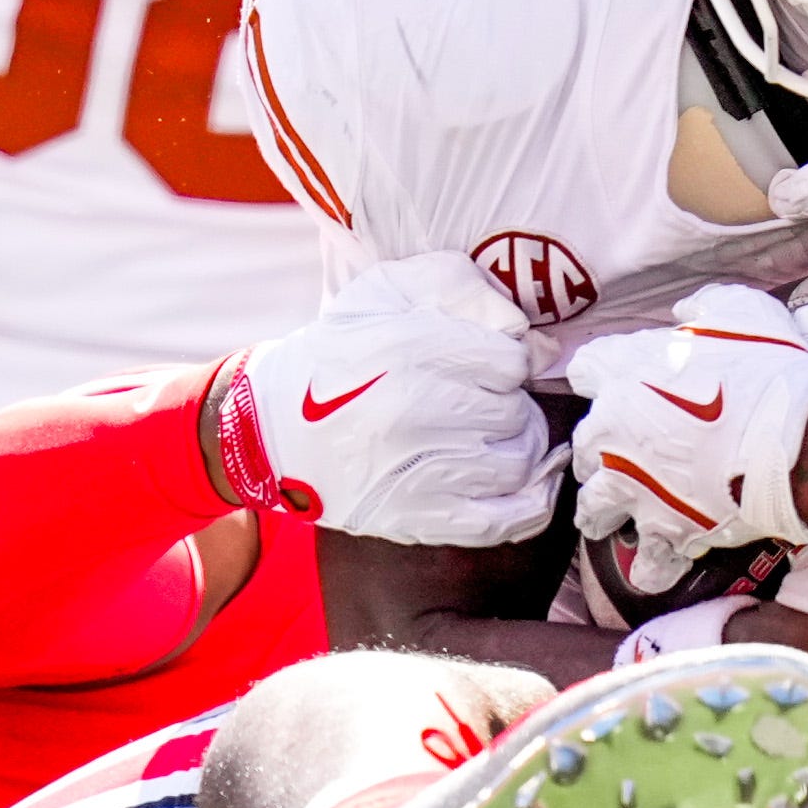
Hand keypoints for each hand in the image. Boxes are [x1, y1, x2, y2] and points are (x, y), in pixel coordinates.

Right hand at [221, 253, 553, 544]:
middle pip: (516, 413)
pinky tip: (533, 486)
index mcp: (411, 350)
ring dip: (518, 450)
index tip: (488, 367)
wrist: (274, 429)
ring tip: (494, 439)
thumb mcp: (389, 292)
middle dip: (509, 405)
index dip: (506, 363)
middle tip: (484, 404)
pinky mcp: (419, 518)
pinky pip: (505, 520)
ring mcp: (420, 470)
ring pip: (517, 464)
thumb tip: (524, 330)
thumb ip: (461, 287)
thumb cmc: (342, 354)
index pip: (511, 362)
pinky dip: (531, 504)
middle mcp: (417, 411)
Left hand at [568, 285, 807, 578]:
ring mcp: (636, 487)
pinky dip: (656, 563)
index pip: (588, 368)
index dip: (606, 376)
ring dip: (607, 514)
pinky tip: (661, 563)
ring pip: (596, 509)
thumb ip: (704, 311)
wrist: (805, 440)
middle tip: (627, 458)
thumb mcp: (742, 312)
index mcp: (626, 372)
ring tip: (620, 520)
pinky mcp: (666, 530)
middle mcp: (615, 432)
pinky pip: (648, 558)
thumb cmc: (774, 370)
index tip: (622, 384)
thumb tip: (687, 314)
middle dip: (603, 453)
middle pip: (586, 446)